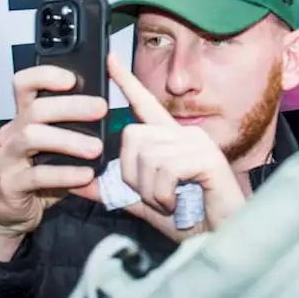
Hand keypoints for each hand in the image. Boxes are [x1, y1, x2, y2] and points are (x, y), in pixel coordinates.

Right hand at [0, 66, 106, 259]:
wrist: (12, 214)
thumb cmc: (41, 172)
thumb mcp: (55, 145)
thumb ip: (71, 126)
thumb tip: (103, 106)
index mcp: (24, 117)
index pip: (24, 84)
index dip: (46, 75)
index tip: (73, 78)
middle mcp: (11, 133)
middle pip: (36, 109)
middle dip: (71, 106)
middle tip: (102, 109)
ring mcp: (7, 158)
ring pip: (32, 136)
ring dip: (69, 140)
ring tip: (97, 148)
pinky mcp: (9, 184)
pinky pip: (37, 175)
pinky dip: (65, 174)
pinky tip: (86, 176)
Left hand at [107, 54, 245, 235]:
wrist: (220, 238)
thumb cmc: (189, 220)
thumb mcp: (144, 205)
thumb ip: (115, 191)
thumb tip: (78, 182)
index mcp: (170, 140)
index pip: (144, 104)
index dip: (126, 81)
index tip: (110, 59)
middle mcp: (185, 133)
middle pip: (133, 136)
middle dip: (133, 174)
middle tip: (154, 195)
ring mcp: (197, 143)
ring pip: (147, 156)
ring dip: (150, 190)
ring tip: (169, 201)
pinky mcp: (207, 157)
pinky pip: (165, 169)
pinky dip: (163, 194)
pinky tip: (177, 202)